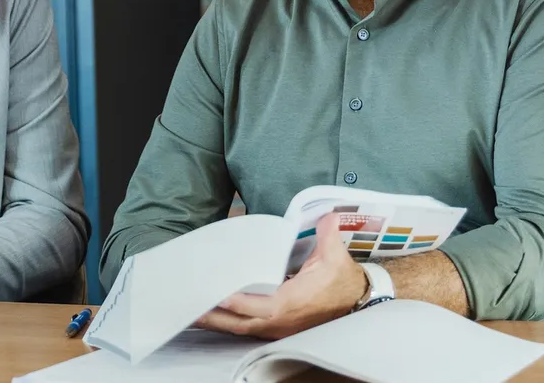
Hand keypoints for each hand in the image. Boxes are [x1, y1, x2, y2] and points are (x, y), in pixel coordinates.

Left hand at [195, 212, 367, 339]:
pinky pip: (245, 328)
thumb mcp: (335, 256)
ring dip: (215, 321)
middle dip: (213, 315)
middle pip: (238, 322)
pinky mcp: (275, 328)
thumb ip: (327, 234)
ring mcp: (276, 327)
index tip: (215, 292)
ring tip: (190, 312)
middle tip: (187, 305)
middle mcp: (279, 320)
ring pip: (238, 328)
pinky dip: (226, 322)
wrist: (355, 302)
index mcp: (291, 302)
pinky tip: (211, 316)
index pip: (257, 305)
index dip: (235, 301)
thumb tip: (329, 215)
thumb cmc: (342, 280)